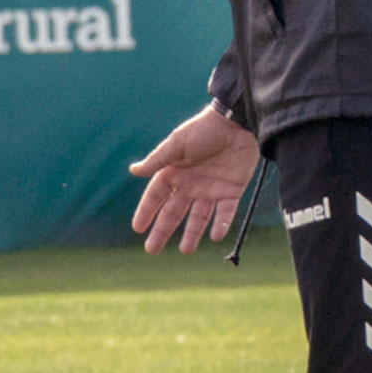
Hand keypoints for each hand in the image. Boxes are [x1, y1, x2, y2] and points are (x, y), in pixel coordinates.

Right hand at [129, 106, 260, 254]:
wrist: (238, 122)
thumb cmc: (205, 129)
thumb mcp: (178, 143)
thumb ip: (158, 160)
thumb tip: (133, 171)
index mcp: (174, 171)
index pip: (156, 196)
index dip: (146, 211)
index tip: (137, 228)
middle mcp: (190, 184)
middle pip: (174, 212)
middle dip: (162, 230)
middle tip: (152, 250)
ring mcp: (211, 189)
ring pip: (199, 217)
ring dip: (192, 233)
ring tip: (186, 250)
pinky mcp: (231, 191)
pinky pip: (225, 212)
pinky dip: (221, 224)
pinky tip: (215, 236)